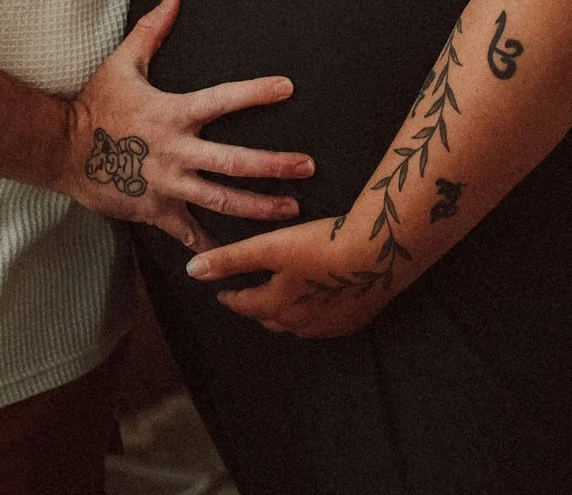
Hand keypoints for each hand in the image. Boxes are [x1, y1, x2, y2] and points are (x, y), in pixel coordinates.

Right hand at [59, 0, 313, 252]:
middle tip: (307, 167)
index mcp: (173, 114)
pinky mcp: (156, 211)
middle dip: (274, 166)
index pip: (222, 100)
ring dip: (259, 206)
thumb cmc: (95, 104)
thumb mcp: (122, 63)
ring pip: (222, 200)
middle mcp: (176, 152)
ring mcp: (168, 185)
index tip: (288, 88)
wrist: (60, 149)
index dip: (255, 93)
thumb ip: (152, 31)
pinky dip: (213, 246)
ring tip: (292, 210)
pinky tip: (238, 256)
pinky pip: (189, 233)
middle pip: (234, 162)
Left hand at [184, 217, 399, 338]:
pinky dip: (317, 316)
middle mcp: (302, 322)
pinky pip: (328, 323)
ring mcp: (332, 324)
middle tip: (250, 299)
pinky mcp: (357, 319)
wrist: (379, 253)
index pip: (246, 304)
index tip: (222, 294)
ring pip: (300, 325)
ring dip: (287, 316)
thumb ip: (232, 259)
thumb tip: (192, 270)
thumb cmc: (322, 245)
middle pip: (272, 319)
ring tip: (283, 303)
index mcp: (278, 304)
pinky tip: (323, 305)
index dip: (231, 297)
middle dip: (258, 310)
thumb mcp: (271, 247)